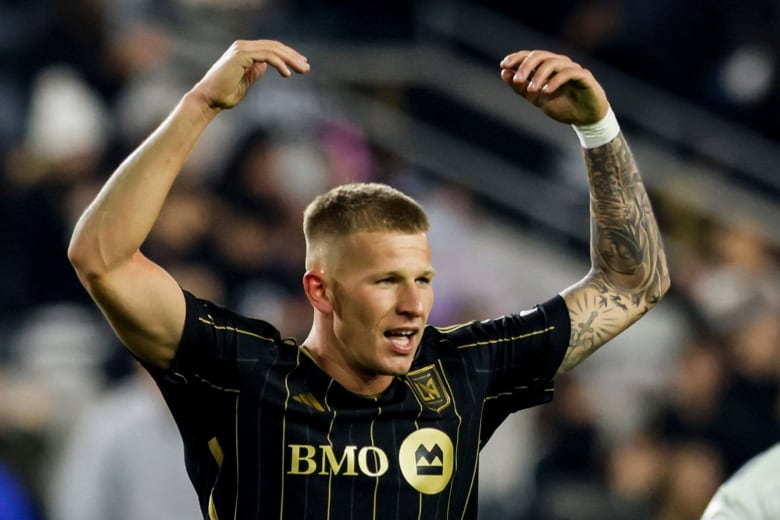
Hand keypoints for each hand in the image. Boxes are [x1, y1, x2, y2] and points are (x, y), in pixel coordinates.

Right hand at [189, 40, 309, 112]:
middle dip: (293, 56)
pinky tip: (288, 74)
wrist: (208, 100)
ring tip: (302, 70)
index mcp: (244, 51)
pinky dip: (280, 64)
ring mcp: (241, 49)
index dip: (288, 55)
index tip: (301, 65)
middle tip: (307, 67)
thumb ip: (254, 73)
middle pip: (275, 46)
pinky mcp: (241, 55)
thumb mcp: (245, 82)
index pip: (271, 48)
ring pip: (273, 49)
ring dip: (290, 59)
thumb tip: (265, 67)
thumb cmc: (224, 95)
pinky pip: (267, 56)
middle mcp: (242, 46)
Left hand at [500, 50, 607, 124]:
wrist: (585, 119)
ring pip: (553, 63)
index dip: (517, 58)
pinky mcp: (584, 76)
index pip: (531, 56)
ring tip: (531, 89)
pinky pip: (568, 73)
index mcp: (548, 67)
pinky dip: (555, 81)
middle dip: (526, 66)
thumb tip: (504, 73)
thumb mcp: (536, 99)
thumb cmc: (563, 106)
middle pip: (540, 55)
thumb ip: (520, 88)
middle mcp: (560, 63)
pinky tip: (546, 91)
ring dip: (539, 75)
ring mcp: (572, 68)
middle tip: (517, 80)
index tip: (503, 65)